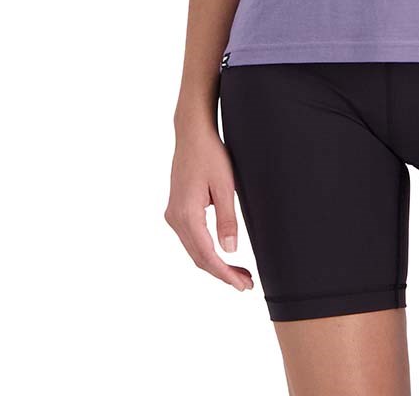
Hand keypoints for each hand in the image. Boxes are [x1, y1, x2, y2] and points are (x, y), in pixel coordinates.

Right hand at [164, 121, 254, 291]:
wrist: (192, 133)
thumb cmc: (211, 155)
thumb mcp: (225, 186)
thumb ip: (227, 220)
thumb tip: (230, 251)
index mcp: (186, 215)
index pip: (207, 255)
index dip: (226, 274)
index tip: (243, 285)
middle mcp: (175, 218)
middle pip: (199, 257)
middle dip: (223, 273)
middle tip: (246, 284)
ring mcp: (173, 215)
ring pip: (194, 250)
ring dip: (215, 264)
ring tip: (239, 273)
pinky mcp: (177, 210)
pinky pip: (191, 239)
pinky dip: (207, 250)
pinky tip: (222, 254)